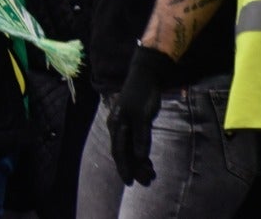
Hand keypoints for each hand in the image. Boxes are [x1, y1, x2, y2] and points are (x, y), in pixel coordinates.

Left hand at [109, 46, 175, 184]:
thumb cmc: (138, 100)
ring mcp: (127, 118)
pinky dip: (140, 146)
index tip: (130, 181)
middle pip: (119, 151)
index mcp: (114, 125)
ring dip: (136, 163)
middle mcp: (117, 123)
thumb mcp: (135, 120)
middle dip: (127, 169)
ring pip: (128, 145)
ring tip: (146, 176)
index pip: (116, 151)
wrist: (143, 77)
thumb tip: (140, 157)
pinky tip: (143, 158)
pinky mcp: (138, 113)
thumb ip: (136, 137)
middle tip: (137, 183)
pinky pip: (139, 133)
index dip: (122, 167)